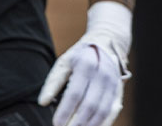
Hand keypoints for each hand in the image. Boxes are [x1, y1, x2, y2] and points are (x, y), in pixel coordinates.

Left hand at [39, 1, 131, 125]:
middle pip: (89, 105)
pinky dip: (102, 124)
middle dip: (76, 123)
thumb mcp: (64, 63)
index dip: (65, 111)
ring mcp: (113, 83)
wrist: (107, 44)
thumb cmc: (80, 56)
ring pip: (102, 111)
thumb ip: (53, 83)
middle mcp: (103, 74)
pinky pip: (111, 112)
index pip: (75, 94)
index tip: (56, 124)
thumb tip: (42, 103)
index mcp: (86, 64)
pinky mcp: (119, 91)